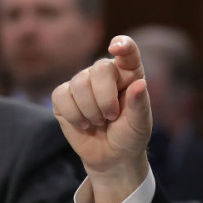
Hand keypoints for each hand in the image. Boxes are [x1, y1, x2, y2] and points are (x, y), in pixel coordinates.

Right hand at [52, 36, 151, 202]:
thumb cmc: (130, 136)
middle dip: (105, 98)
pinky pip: (61, 96)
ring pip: (79, 84)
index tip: (117, 47)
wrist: (112, 157)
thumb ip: (140, 104)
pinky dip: (73, 114)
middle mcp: (105, 73)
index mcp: (129, 74)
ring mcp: (83, 82)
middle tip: (111, 116)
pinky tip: (84, 124)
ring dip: (90, 110)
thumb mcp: (140, 124)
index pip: (128, 52)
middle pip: (100, 69)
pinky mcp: (63, 96)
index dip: (123, 45)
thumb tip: (140, 84)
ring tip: (99, 123)